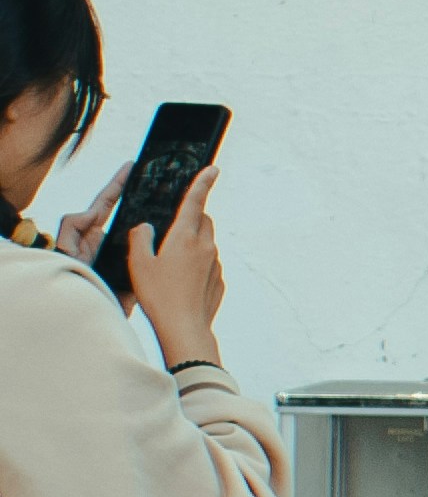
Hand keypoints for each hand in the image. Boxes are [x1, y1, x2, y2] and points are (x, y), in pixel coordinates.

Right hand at [122, 166, 229, 363]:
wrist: (184, 328)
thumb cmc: (158, 295)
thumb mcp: (138, 263)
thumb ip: (140, 238)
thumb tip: (145, 228)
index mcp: (185, 237)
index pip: (195, 202)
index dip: (203, 183)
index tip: (212, 168)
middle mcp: (206, 246)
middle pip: (202, 221)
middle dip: (191, 217)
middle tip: (171, 229)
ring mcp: (215, 264)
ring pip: (206, 243)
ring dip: (192, 243)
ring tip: (169, 263)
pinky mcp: (219, 280)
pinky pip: (208, 264)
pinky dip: (196, 264)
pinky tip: (179, 282)